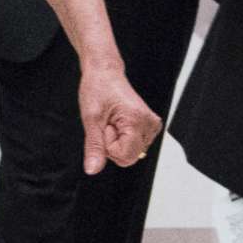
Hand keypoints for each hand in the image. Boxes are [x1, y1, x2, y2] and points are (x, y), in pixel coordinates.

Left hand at [77, 59, 161, 175]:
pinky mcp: (148, 127)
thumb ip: (94, 146)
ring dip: (117, 142)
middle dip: (113, 146)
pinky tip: (118, 123)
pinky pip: (134, 146)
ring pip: (132, 153)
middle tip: (108, 124)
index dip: (108, 146)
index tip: (105, 126)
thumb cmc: (98, 88)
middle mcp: (149, 124)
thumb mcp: (91, 119)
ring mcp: (151, 126)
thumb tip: (93, 169)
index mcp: (138, 121)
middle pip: (129, 157)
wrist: (105, 73)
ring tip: (112, 121)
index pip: (124, 157)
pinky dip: (123, 138)